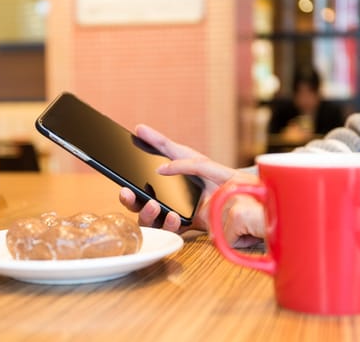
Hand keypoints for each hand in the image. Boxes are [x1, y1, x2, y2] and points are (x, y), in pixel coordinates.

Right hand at [119, 124, 264, 247]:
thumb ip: (162, 143)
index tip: (124, 188)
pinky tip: (173, 216)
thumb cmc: (207, 172)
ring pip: (151, 223)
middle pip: (138, 209)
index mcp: (157, 188)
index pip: (136, 192)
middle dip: (132, 204)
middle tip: (131, 195)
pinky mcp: (187, 227)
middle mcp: (162, 204)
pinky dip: (170, 224)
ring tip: (154, 205)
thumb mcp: (184, 154)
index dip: (127, 194)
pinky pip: (172, 230)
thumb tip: (139, 129)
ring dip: (148, 215)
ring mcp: (173, 217)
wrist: (235, 190)